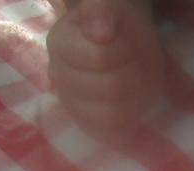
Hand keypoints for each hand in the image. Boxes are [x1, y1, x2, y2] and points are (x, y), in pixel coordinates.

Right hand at [46, 0, 163, 140]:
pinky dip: (130, 122)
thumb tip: (100, 30)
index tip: (126, 42)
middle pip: (111, 88)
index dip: (124, 51)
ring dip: (135, 99)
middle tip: (133, 63)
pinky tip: (130, 104)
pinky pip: (112, 135)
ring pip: (113, 115)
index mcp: (61, 43)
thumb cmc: (120, 28)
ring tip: (133, 82)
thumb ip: (101, 9)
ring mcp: (71, 104)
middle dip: (134, 75)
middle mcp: (59, 76)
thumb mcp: (114, 8)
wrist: (126, 48)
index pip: (100, 57)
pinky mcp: (88, 126)